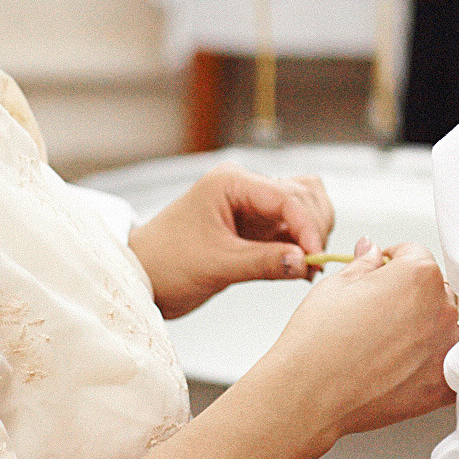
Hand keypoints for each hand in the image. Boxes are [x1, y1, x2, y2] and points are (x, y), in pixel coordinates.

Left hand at [129, 165, 334, 317]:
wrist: (142, 276)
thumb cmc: (166, 262)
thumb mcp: (215, 264)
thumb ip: (263, 262)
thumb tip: (305, 263)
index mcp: (231, 182)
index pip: (286, 196)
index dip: (307, 226)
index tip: (316, 256)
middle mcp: (246, 187)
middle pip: (303, 195)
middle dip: (313, 228)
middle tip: (312, 264)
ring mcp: (253, 205)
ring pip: (304, 207)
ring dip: (311, 233)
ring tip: (306, 266)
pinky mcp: (256, 227)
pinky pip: (292, 228)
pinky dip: (301, 245)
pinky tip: (299, 267)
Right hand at [257, 239, 458, 440]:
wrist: (310, 395)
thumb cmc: (318, 342)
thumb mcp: (337, 285)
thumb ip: (364, 264)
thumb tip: (372, 251)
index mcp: (418, 275)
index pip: (415, 254)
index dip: (392, 262)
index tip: (381, 274)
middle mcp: (441, 308)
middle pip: (436, 288)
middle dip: (412, 294)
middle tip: (382, 312)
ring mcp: (447, 347)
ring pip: (453, 323)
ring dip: (433, 325)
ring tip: (398, 341)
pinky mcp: (445, 384)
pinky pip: (457, 363)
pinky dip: (442, 360)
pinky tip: (415, 365)